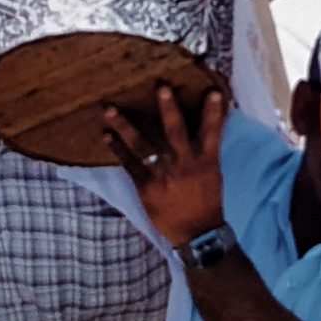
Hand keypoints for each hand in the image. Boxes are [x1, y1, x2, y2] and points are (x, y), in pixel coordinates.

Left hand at [102, 86, 228, 247]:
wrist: (196, 234)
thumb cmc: (206, 201)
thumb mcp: (213, 174)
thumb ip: (205, 150)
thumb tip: (206, 127)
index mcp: (206, 162)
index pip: (212, 132)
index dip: (213, 112)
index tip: (212, 92)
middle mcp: (184, 166)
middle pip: (175, 132)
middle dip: (168, 109)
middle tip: (160, 87)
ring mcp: (163, 176)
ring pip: (143, 146)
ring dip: (125, 126)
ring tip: (110, 109)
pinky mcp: (146, 188)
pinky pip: (129, 165)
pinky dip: (117, 149)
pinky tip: (106, 136)